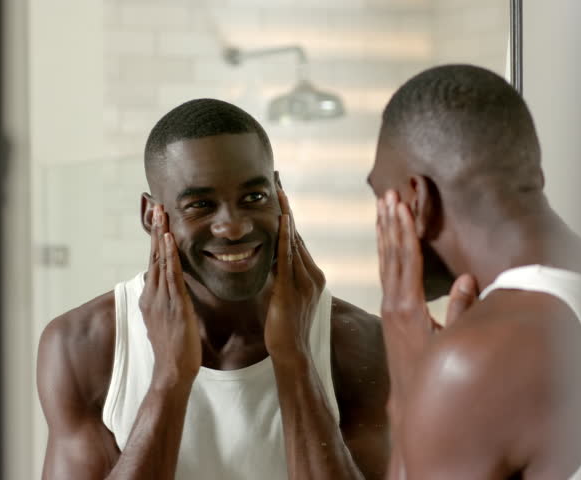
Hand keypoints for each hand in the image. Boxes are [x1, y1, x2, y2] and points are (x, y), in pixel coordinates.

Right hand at [139, 204, 201, 388]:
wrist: (172, 371)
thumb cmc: (175, 349)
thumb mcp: (170, 320)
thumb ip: (171, 303)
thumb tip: (176, 293)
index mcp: (151, 297)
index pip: (153, 262)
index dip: (156, 240)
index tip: (158, 219)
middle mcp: (152, 294)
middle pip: (153, 255)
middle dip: (155, 229)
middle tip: (156, 205)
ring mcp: (161, 298)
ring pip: (160, 260)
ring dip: (161, 234)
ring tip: (161, 212)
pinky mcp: (173, 303)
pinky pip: (170, 274)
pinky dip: (168, 254)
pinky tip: (169, 239)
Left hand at [265, 188, 325, 362]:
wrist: (291, 353)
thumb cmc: (284, 328)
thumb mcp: (283, 296)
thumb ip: (280, 277)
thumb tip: (268, 261)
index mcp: (312, 276)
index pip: (298, 240)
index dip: (288, 216)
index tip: (280, 194)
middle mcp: (312, 275)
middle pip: (297, 234)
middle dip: (287, 208)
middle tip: (278, 182)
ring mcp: (304, 282)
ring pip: (294, 241)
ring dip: (285, 214)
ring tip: (278, 191)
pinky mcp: (291, 289)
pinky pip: (288, 258)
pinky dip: (284, 237)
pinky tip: (280, 220)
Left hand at [376, 190, 477, 401]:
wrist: (412, 402)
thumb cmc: (437, 373)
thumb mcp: (454, 342)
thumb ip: (460, 310)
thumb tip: (467, 278)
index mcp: (407, 307)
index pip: (405, 259)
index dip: (404, 230)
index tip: (400, 205)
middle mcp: (392, 304)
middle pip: (391, 254)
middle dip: (390, 223)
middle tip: (388, 194)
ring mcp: (388, 308)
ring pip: (385, 261)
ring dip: (385, 233)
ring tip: (383, 206)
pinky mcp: (390, 313)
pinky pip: (387, 273)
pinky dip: (387, 252)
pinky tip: (387, 239)